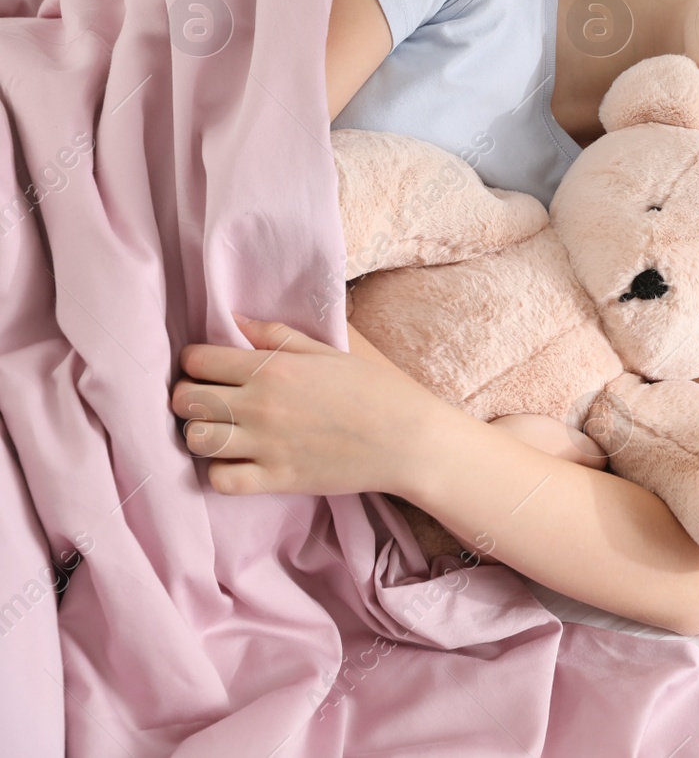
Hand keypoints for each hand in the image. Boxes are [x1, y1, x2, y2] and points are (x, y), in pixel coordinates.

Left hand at [169, 312, 448, 496]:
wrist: (409, 439)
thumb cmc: (375, 389)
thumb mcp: (330, 351)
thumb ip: (277, 335)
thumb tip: (234, 321)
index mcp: (272, 369)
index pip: (197, 360)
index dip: (196, 361)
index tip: (209, 367)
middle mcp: (260, 406)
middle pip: (185, 401)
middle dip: (188, 397)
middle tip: (210, 399)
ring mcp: (266, 446)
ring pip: (195, 441)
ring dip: (202, 434)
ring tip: (222, 431)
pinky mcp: (276, 480)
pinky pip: (220, 480)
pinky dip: (221, 472)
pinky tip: (237, 461)